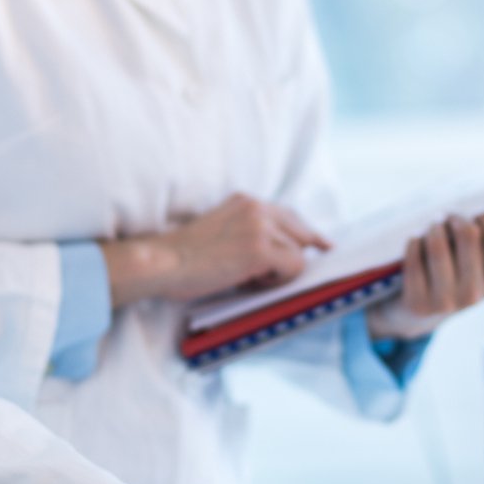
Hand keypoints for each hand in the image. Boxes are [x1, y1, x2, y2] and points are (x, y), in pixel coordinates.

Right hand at [100, 194, 330, 306]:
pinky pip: (293, 268)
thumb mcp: (220, 230)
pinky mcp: (261, 248)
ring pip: (297, 254)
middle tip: (279, 276)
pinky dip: (277, 282)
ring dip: (278, 273)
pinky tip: (248, 282)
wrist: (161, 261)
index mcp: (245, 201)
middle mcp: (257, 207)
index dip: (306, 233)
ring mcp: (260, 226)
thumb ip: (248, 231)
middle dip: (297, 255)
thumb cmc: (182, 256)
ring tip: (245, 279)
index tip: (323, 245)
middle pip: (301, 232)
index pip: (288, 215)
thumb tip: (280, 252)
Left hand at [365, 212, 483, 341]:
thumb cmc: (459, 280)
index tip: (478, 216)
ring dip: (433, 227)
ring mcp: (444, 301)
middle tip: (448, 217)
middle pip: (467, 235)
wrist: (421, 314)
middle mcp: (473, 295)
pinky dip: (413, 242)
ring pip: (438, 243)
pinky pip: (413, 256)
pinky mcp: (416, 302)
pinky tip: (416, 242)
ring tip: (432, 227)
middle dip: (456, 218)